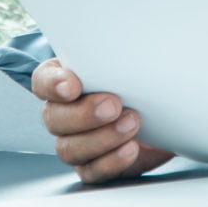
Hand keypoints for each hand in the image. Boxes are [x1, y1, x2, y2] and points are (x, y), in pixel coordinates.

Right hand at [31, 59, 171, 183]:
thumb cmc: (140, 81)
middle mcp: (62, 114)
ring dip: (101, 138)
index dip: (53, 85)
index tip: (72, 85)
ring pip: (70, 148)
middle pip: (54, 119)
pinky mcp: (93, 166)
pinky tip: (131, 148)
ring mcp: (75, 143)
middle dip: (83, 114)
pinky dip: (111, 161)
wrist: (164, 115)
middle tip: (113, 104)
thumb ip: (119, 54)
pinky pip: (92, 171)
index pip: (43, 81)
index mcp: (64, 81)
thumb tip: (135, 35)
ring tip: (131, 123)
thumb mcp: (130, 62)